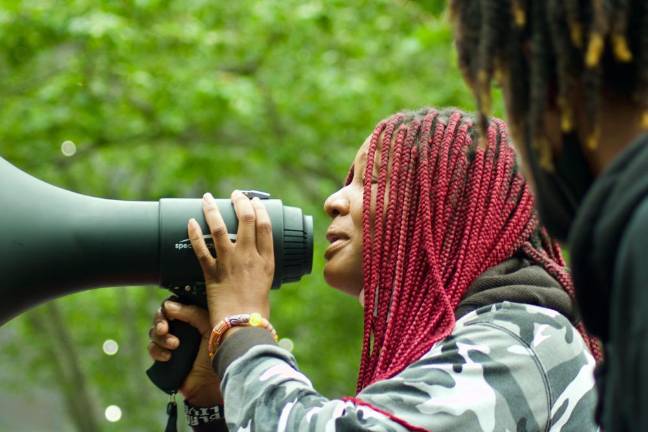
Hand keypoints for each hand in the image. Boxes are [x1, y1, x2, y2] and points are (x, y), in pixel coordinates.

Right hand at [148, 300, 222, 406]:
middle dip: (160, 321)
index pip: (176, 304)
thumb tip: (167, 305)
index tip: (168, 311)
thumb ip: (192, 313)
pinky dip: (156, 351)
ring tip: (174, 346)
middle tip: (164, 329)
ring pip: (155, 331)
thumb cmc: (218, 353)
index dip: (168, 306)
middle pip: (161, 316)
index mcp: (195, 318)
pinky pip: (152, 348)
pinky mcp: (166, 358)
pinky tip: (168, 357)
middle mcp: (184, 328)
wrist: (214, 383)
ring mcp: (174, 342)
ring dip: (161, 338)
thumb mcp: (209, 327)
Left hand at [188, 191, 274, 330]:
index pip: (266, 226)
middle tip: (234, 195)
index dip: (260, 210)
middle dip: (240, 202)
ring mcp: (230, 264)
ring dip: (212, 210)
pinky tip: (191, 222)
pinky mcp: (212, 273)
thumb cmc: (256, 312)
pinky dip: (194, 234)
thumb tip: (253, 259)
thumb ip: (260, 269)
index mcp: (267, 261)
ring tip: (207, 198)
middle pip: (247, 220)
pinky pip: (201, 249)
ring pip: (221, 228)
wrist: (243, 327)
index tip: (254, 201)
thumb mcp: (266, 285)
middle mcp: (250, 257)